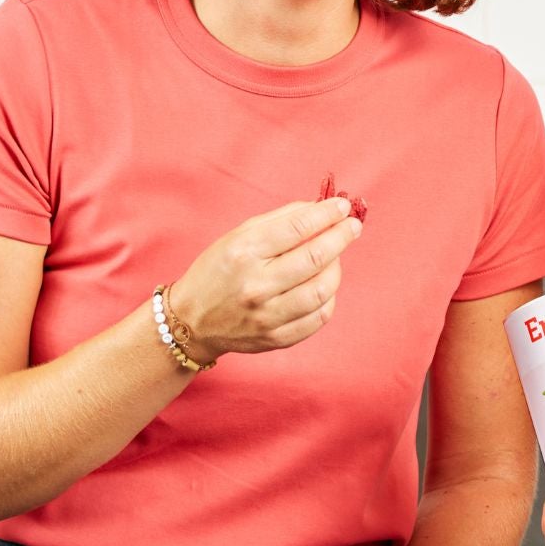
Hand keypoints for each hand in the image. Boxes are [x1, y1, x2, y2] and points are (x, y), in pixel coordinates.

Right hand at [168, 196, 362, 361]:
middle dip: (341, 237)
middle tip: (353, 226)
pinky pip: (320, 317)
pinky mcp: (276, 338)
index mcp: (244, 252)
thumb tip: (322, 208)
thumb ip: (281, 220)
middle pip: (315, 258)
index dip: (327, 214)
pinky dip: (329, 297)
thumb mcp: (239, 236)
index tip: (343, 206)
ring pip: (323, 289)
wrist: (191, 321)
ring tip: (335, 257)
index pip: (298, 228)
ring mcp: (266, 316)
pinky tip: (324, 285)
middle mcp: (255, 285)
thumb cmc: (220, 270)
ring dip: (337, 267)